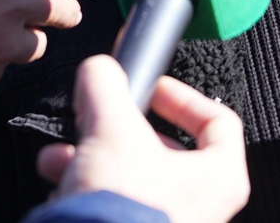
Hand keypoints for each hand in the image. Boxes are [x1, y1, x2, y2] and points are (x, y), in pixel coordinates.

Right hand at [37, 56, 249, 222]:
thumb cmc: (123, 210)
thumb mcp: (110, 129)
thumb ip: (107, 87)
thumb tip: (100, 70)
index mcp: (220, 178)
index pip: (217, 120)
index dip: (181, 95)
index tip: (150, 88)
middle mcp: (204, 207)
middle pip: (163, 149)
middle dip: (116, 132)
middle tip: (94, 122)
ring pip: (133, 179)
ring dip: (92, 161)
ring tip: (61, 159)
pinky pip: (117, 209)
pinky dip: (89, 193)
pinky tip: (60, 189)